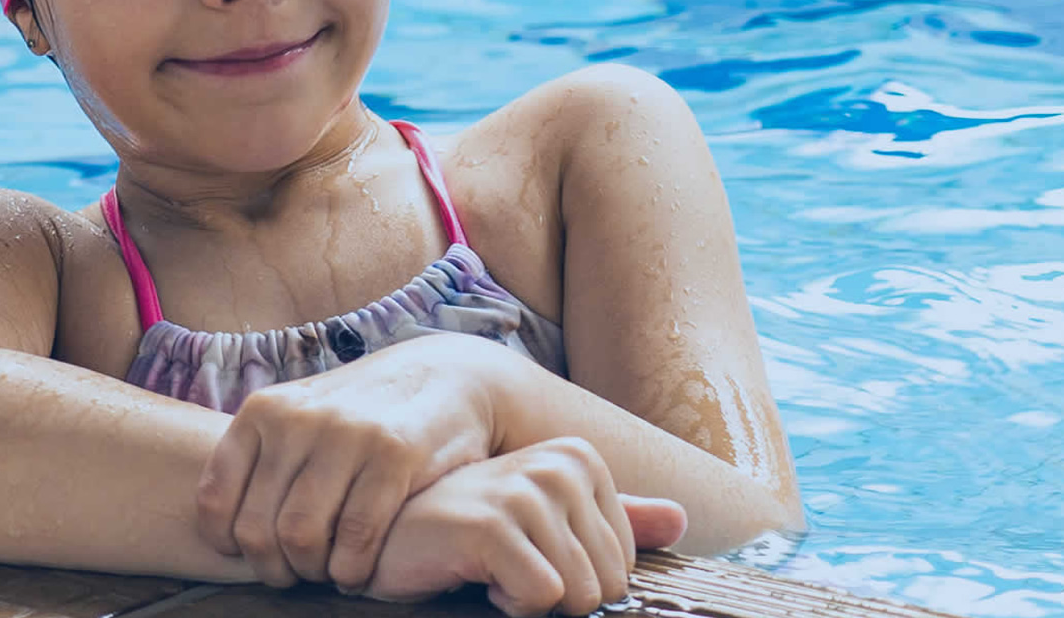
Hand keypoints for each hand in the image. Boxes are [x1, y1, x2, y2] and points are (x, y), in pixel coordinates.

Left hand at [195, 333, 511, 589]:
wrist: (448, 377)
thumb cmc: (363, 413)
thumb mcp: (302, 415)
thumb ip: (262, 459)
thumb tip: (219, 526)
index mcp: (264, 410)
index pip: (216, 499)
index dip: (228, 544)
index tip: (250, 555)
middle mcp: (298, 418)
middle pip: (258, 528)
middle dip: (273, 568)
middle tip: (294, 574)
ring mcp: (346, 434)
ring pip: (301, 537)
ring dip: (312, 572)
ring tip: (326, 571)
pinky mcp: (394, 455)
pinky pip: (356, 537)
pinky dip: (352, 570)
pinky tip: (357, 570)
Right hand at [361, 437, 688, 617]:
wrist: (383, 530)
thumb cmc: (464, 531)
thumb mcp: (545, 523)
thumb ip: (613, 520)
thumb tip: (680, 520)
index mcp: (579, 460)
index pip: (624, 566)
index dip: (574, 581)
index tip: (526, 555)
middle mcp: (559, 466)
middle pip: (607, 585)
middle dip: (556, 596)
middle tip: (505, 567)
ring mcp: (525, 490)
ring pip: (578, 596)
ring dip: (529, 601)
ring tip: (488, 568)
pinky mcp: (493, 524)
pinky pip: (540, 597)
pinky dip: (506, 603)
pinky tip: (471, 574)